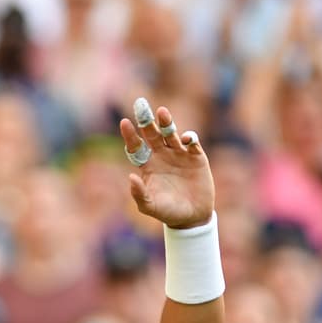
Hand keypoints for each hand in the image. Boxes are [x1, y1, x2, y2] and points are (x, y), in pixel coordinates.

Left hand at [118, 100, 214, 229]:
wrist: (192, 217)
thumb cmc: (167, 212)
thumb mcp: (150, 207)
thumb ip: (139, 194)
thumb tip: (130, 177)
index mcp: (148, 165)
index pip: (136, 146)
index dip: (130, 135)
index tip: (124, 122)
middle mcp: (161, 155)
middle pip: (152, 134)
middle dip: (146, 120)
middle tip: (141, 105)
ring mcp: (179, 154)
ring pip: (171, 133)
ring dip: (166, 122)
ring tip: (162, 112)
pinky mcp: (196, 156)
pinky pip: (192, 142)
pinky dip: (189, 138)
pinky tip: (186, 139)